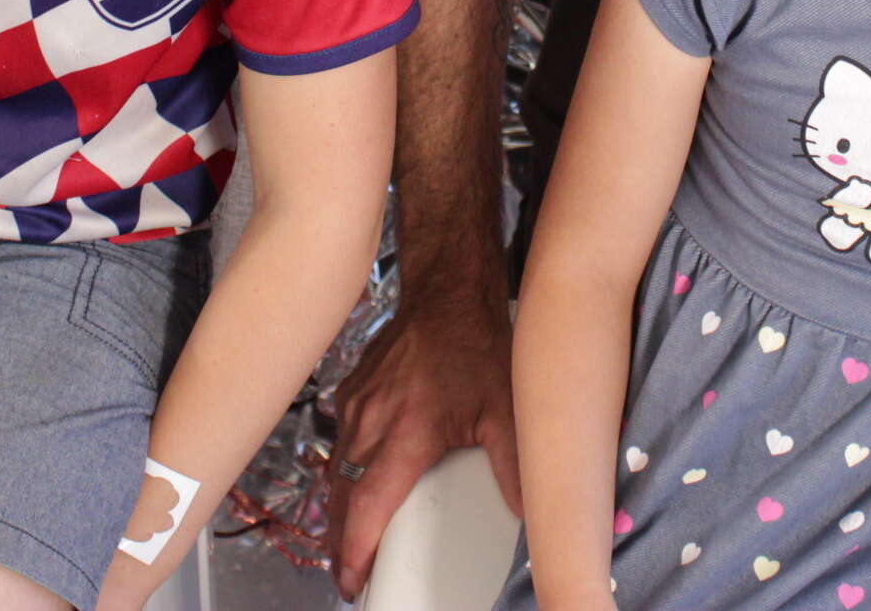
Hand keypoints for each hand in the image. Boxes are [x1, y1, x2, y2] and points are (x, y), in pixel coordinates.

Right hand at [325, 303, 521, 600]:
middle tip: (351, 575)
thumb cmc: (476, 345)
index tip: (352, 579)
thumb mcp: (506, 411)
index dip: (355, 549)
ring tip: (351, 540)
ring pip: (335, 472)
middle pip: (340, 498)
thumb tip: (534, 514)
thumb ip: (516, 468)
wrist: (448, 292)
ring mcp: (356, 405)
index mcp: (407, 432)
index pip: (367, 505)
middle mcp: (372, 421)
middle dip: (341, 542)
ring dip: (339, 510)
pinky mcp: (351, 392)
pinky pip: (339, 443)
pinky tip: (357, 485)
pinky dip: (343, 472)